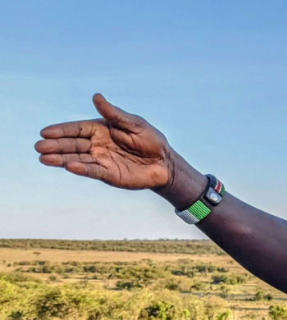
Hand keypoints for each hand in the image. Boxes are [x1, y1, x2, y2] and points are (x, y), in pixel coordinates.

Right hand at [35, 94, 173, 189]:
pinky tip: (69, 166)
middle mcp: (98, 145)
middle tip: (39, 147)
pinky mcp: (109, 174)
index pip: (77, 129)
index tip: (44, 132)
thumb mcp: (134, 123)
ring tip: (44, 159)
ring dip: (61, 159)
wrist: (165, 162)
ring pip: (78, 159)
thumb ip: (114, 114)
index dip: (61, 130)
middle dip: (56, 145)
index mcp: (101, 130)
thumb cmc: (151, 140)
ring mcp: (102, 160)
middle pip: (73, 144)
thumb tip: (96, 97)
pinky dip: (82, 169)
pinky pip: (93, 171)